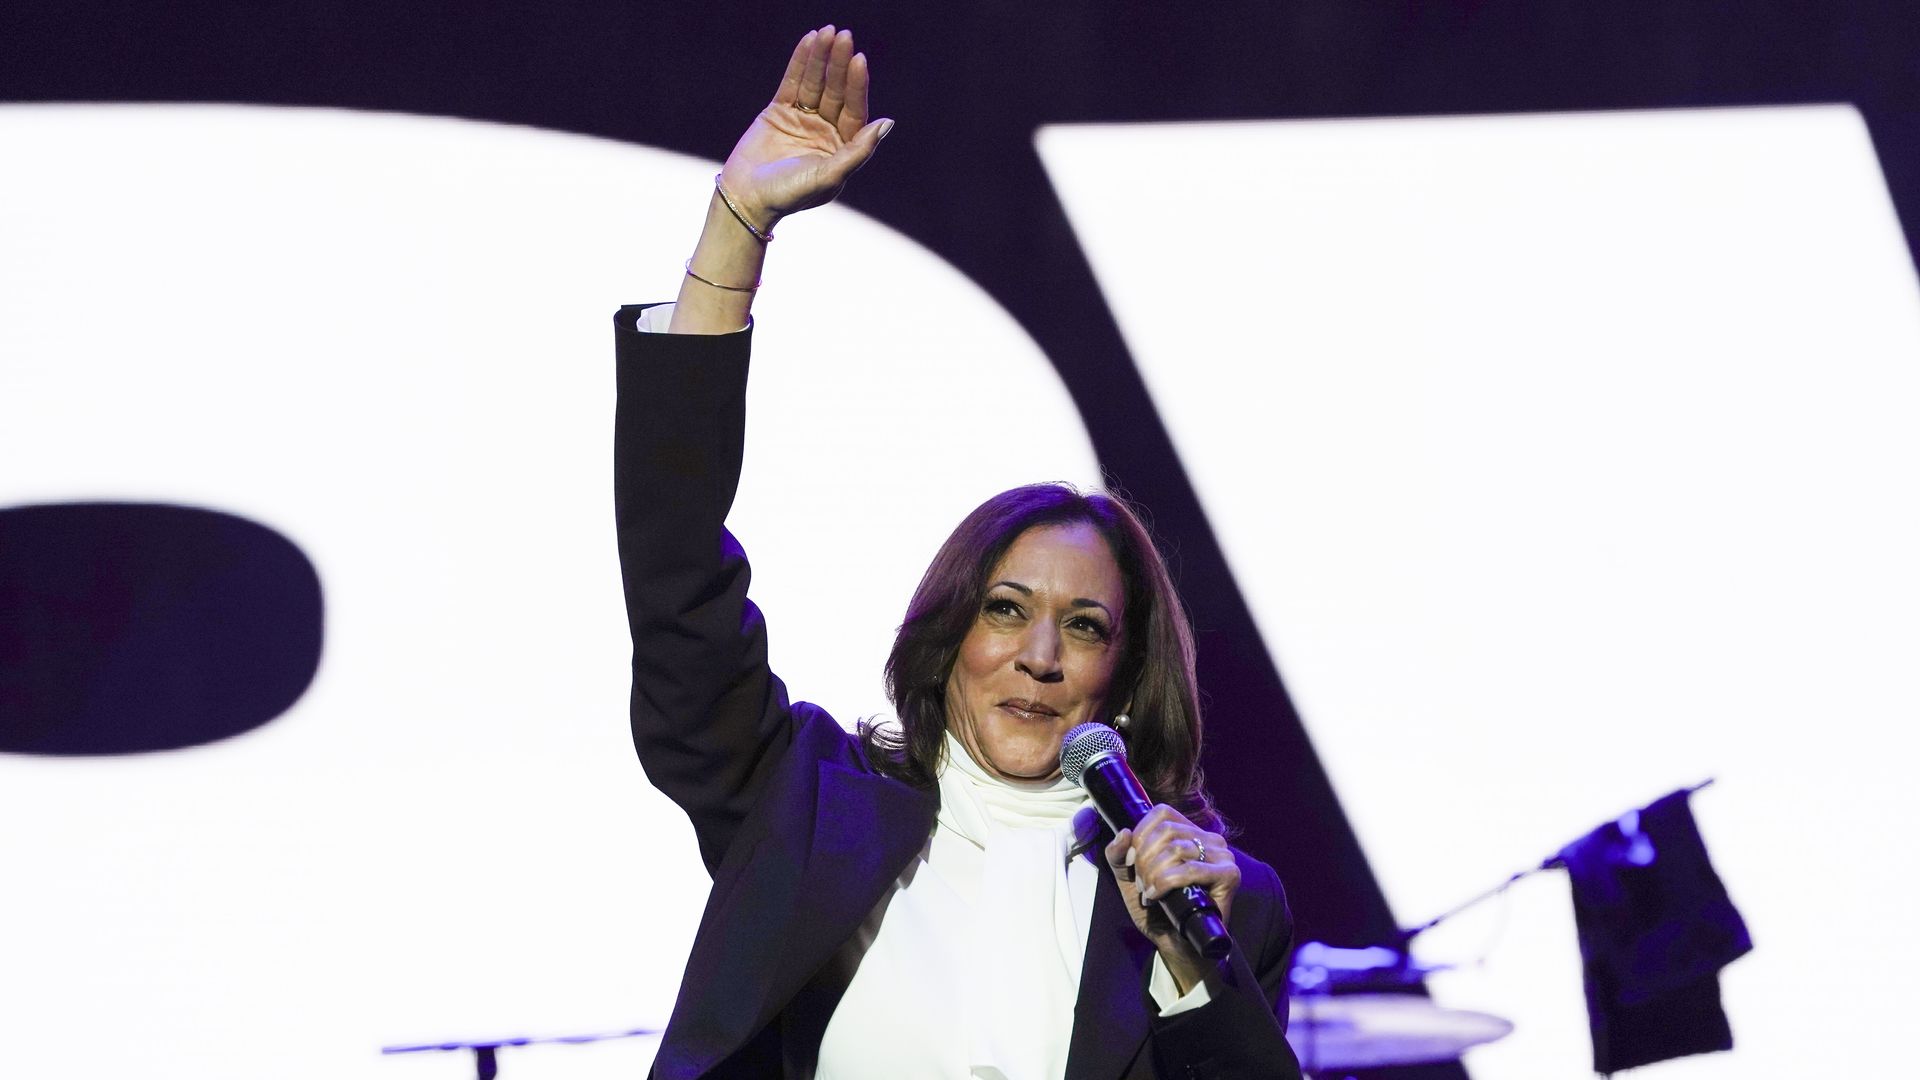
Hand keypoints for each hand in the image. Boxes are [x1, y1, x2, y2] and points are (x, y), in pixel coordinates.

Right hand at [720, 25, 893, 228]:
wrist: (747, 198)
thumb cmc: (791, 194)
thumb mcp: (829, 175)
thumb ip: (859, 150)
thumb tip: (887, 123)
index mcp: (842, 147)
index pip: (855, 110)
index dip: (857, 85)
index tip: (858, 60)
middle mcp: (826, 130)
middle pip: (836, 91)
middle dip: (839, 63)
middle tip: (843, 36)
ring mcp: (803, 119)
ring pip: (815, 83)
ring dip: (821, 57)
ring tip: (825, 32)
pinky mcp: (780, 111)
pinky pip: (792, 82)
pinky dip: (800, 62)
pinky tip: (809, 41)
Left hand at [1104, 805, 1238, 993]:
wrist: (1179, 946)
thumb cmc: (1159, 910)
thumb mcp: (1130, 879)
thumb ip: (1119, 856)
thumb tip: (1124, 833)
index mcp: (1190, 833)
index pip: (1162, 813)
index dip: (1141, 834)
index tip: (1132, 862)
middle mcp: (1210, 839)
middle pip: (1167, 831)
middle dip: (1145, 859)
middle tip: (1142, 885)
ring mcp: (1223, 856)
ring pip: (1177, 849)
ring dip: (1154, 873)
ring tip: (1150, 893)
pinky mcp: (1229, 875)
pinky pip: (1190, 869)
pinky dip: (1166, 882)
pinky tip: (1157, 896)